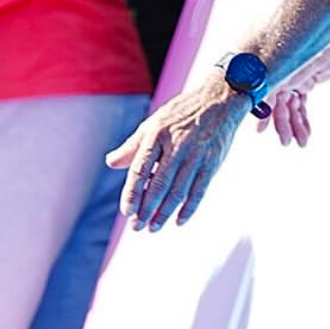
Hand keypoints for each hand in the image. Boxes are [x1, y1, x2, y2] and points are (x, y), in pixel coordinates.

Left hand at [106, 78, 247, 228]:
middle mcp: (176, 145)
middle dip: (147, 209)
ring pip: (178, 192)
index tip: (126, 211)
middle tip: (137, 226)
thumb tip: (110, 163)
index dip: (132, 192)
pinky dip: (189, 209)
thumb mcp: (153, 123)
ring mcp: (196, 156)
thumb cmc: (180, 113)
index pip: (140, 168)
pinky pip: (198, 191)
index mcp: (156, 134)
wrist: (218, 100)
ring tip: (153, 227)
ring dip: (164, 213)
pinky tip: (178, 221)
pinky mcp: (212, 163)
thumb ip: (132, 146)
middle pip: (159, 184)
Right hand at [261, 30, 329, 147]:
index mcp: (283, 61)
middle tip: (285, 142)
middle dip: (282, 122)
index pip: (268, 88)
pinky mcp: (305, 80)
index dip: (263, 109)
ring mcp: (295, 76)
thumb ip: (299, 72)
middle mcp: (286, 69)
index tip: (261, 128)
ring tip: (301, 143)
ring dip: (294, 125)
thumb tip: (279, 86)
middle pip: (278, 100)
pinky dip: (303, 119)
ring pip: (290, 106)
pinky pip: (300, 104)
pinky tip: (306, 133)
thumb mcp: (321, 59)